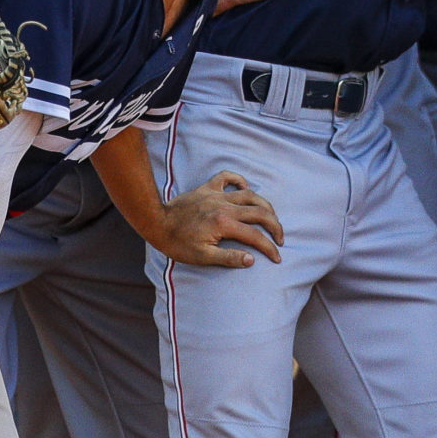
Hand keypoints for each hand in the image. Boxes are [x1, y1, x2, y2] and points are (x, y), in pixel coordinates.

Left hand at [136, 170, 283, 268]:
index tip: (277, 258)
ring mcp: (216, 195)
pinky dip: (239, 180)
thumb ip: (229, 258)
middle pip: (260, 212)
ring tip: (270, 217)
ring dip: (264, 205)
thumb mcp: (202, 257)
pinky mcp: (207, 189)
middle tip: (280, 238)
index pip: (255, 236)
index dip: (269, 248)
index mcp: (224, 224)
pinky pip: (227, 177)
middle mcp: (224, 206)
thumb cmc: (177, 243)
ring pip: (249, 195)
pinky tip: (245, 188)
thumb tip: (252, 259)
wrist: (156, 222)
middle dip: (275, 226)